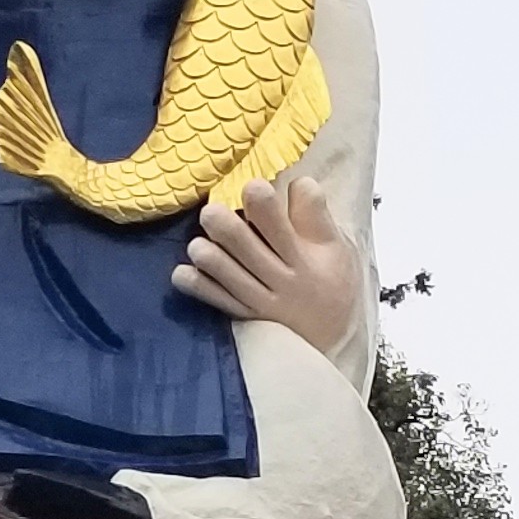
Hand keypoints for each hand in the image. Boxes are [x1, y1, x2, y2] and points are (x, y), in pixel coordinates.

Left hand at [172, 172, 362, 359]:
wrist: (332, 337)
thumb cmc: (332, 281)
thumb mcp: (337, 249)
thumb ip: (316, 217)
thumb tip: (298, 181)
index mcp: (304, 260)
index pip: (283, 231)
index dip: (266, 209)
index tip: (253, 187)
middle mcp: (281, 281)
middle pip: (250, 253)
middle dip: (228, 230)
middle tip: (211, 212)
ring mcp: (259, 302)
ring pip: (230, 279)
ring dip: (211, 260)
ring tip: (198, 244)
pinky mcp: (244, 316)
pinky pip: (218, 301)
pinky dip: (198, 287)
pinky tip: (181, 273)